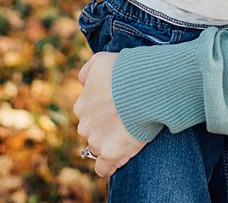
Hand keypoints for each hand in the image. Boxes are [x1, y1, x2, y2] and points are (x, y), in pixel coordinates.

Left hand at [75, 52, 145, 178]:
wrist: (146, 83)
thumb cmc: (127, 69)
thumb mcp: (101, 60)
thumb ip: (87, 72)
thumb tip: (83, 82)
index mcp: (82, 105)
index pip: (88, 113)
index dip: (104, 110)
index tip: (120, 106)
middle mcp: (85, 125)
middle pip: (93, 131)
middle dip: (106, 127)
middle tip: (128, 118)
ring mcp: (97, 140)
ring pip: (99, 147)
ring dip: (111, 143)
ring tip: (132, 134)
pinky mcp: (111, 152)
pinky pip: (104, 168)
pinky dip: (109, 167)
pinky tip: (116, 163)